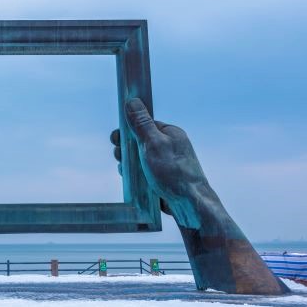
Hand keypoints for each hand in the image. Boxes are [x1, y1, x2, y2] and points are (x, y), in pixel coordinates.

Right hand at [113, 98, 288, 293]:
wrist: (190, 206)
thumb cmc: (174, 173)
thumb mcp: (153, 144)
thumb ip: (141, 123)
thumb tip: (132, 101)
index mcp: (171, 133)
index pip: (145, 124)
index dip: (128, 131)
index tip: (116, 140)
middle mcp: (171, 147)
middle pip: (141, 142)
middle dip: (127, 150)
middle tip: (120, 158)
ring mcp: (168, 164)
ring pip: (141, 160)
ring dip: (130, 165)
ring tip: (127, 172)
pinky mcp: (165, 179)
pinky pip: (146, 174)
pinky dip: (137, 177)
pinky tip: (134, 183)